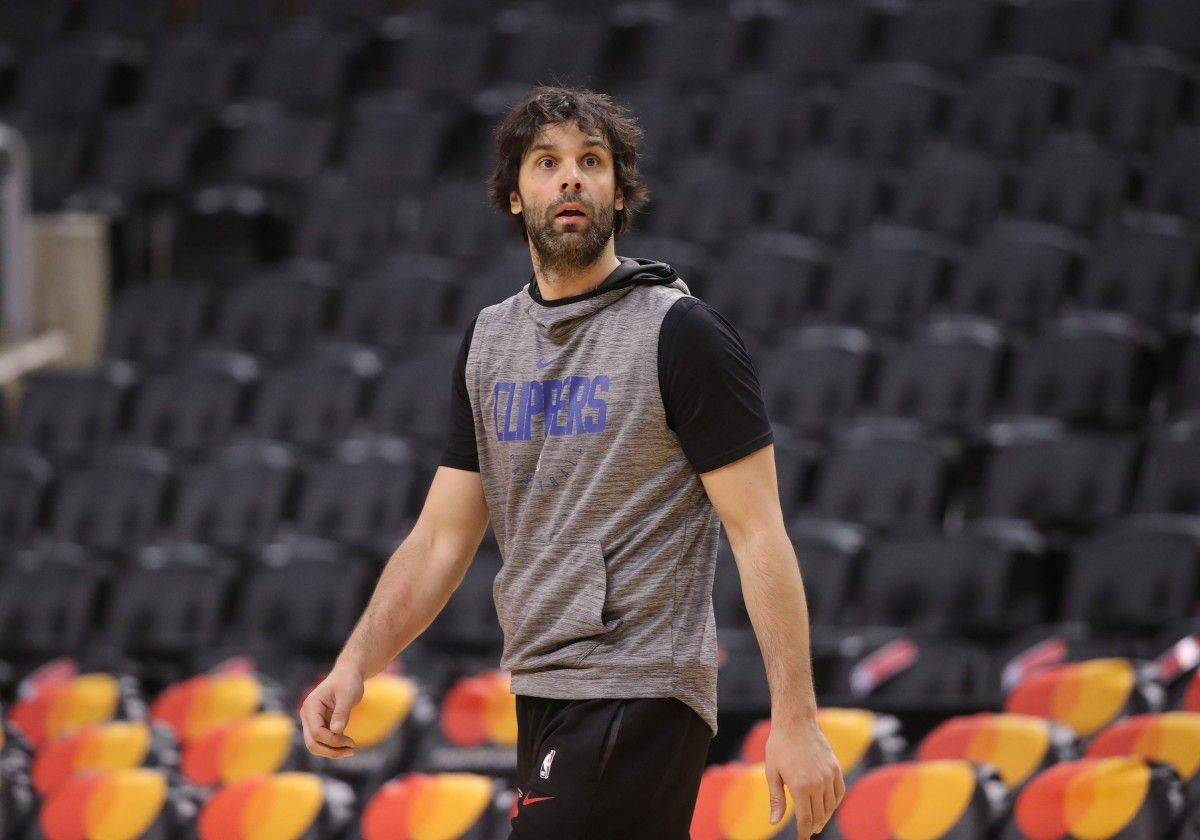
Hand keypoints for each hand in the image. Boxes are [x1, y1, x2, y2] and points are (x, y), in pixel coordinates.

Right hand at [299, 665, 363, 758]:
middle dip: (331, 751)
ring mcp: (310, 720)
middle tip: (352, 750)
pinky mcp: (318, 724)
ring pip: (315, 745)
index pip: (317, 732)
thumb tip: (336, 731)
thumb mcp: (347, 695)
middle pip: (312, 743)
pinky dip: (333, 746)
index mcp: (311, 706)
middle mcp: (307, 715)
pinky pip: (321, 740)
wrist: (347, 674)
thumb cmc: (348, 681)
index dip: (334, 741)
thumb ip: (341, 713)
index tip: (352, 742)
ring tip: (351, 749)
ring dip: (332, 751)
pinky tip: (347, 744)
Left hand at [765, 717, 844, 837]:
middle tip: (807, 832)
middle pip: (819, 815)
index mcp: (800, 787)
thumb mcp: (772, 773)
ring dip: (824, 816)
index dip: (803, 832)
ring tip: (817, 822)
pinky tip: (828, 806)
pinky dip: (835, 802)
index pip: (805, 819)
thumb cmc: (779, 747)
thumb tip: (774, 822)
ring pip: (831, 805)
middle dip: (813, 826)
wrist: (796, 723)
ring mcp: (829, 775)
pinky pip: (839, 792)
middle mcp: (818, 783)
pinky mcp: (835, 768)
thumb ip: (776, 799)